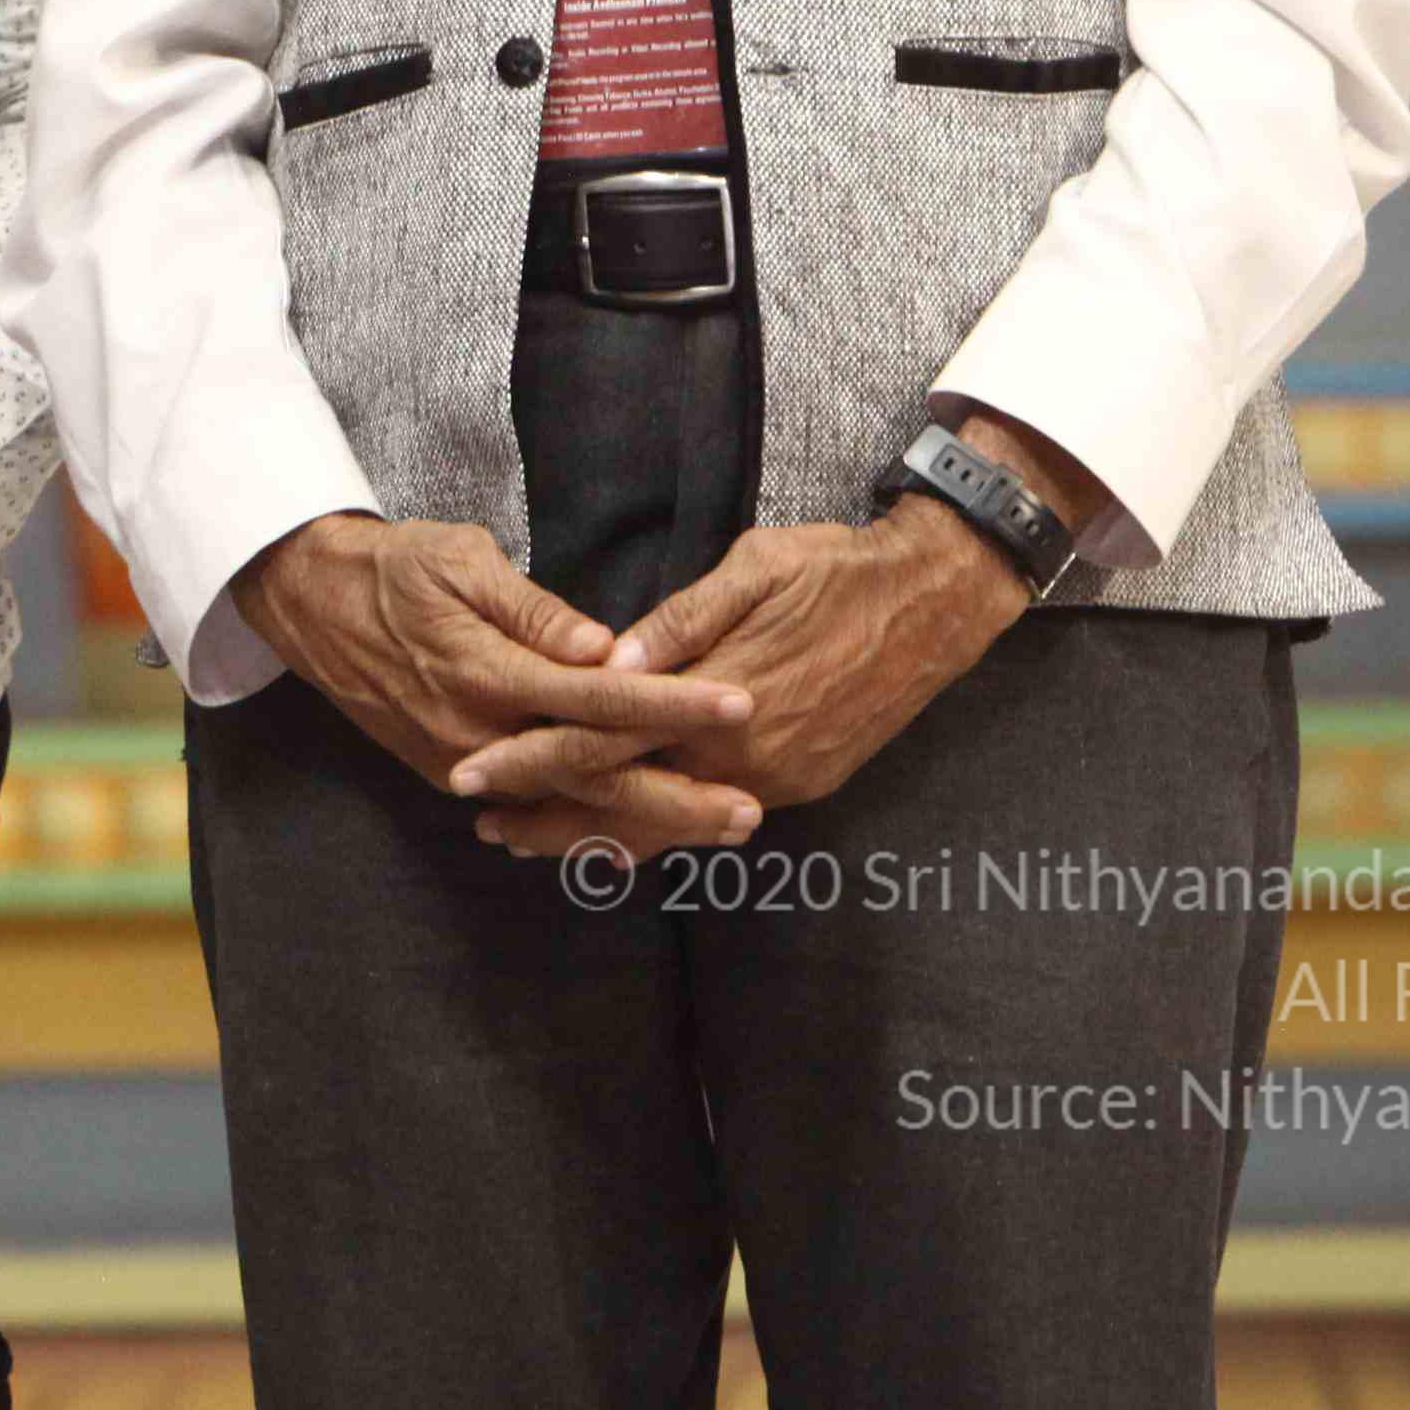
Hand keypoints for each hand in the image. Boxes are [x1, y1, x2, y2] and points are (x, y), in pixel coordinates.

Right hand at [235, 515, 752, 834]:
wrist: (313, 606)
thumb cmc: (396, 568)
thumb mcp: (461, 561)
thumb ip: (535, 610)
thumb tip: (606, 646)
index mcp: (487, 671)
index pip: (599, 696)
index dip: (674, 703)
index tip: (740, 703)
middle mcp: (479, 732)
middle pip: (595, 775)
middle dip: (678, 795)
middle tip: (751, 809)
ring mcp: (465, 764)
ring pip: (570, 804)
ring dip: (649, 819)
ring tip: (720, 826)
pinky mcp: (455, 774)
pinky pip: (535, 806)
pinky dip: (592, 824)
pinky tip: (645, 834)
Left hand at [516, 506, 1021, 830]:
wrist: (936, 602)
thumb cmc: (837, 570)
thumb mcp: (753, 569)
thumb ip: (681, 620)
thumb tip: (610, 657)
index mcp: (721, 699)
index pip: (605, 741)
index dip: (533, 760)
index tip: (474, 775)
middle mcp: (748, 755)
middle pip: (629, 802)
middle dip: (552, 818)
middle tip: (486, 829)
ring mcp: (781, 777)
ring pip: (672, 822)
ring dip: (601, 833)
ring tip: (533, 839)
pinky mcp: (807, 781)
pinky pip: (716, 817)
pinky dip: (662, 829)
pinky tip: (623, 832)